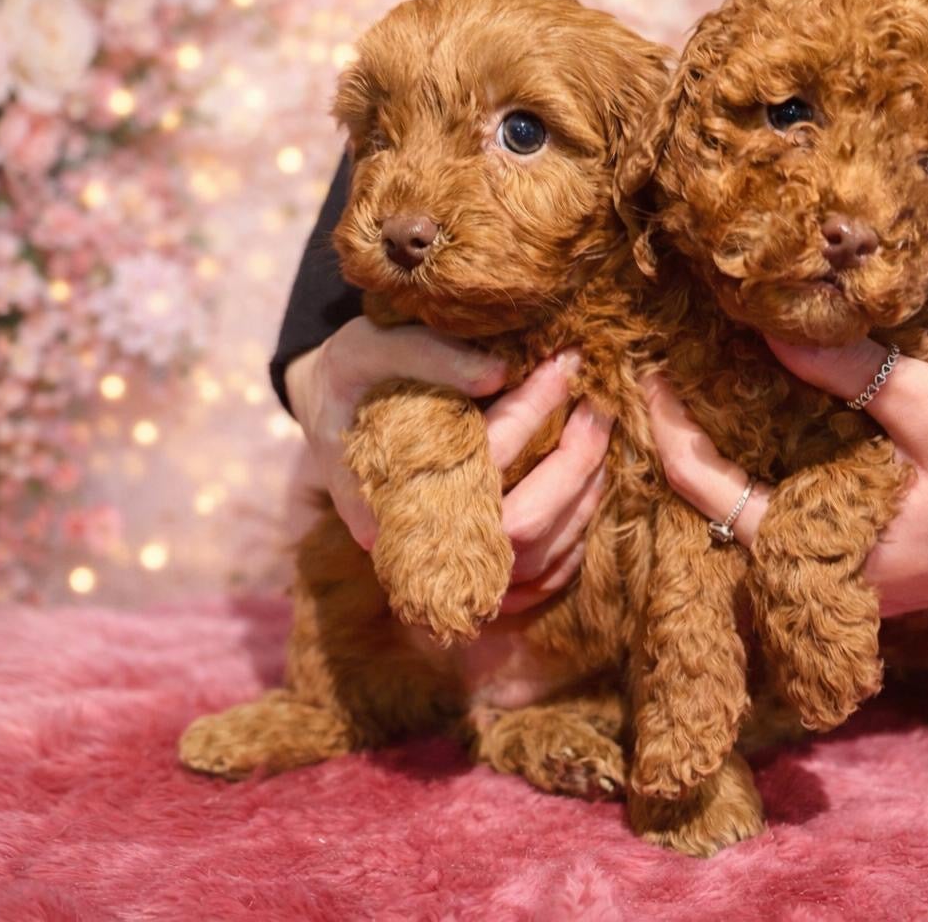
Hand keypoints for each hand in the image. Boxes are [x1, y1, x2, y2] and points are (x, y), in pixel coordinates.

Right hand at [285, 319, 611, 612]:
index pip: (476, 459)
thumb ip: (428, 356)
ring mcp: (441, 571)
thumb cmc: (349, 377)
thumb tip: (500, 373)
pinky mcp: (465, 580)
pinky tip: (587, 482)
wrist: (329, 416)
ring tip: (598, 434)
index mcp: (383, 491)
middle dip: (574, 463)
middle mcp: (413, 548)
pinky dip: (575, 534)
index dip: (529, 412)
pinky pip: (539, 580)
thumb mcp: (368, 347)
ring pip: (537, 559)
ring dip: (583, 496)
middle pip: (519, 526)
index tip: (563, 366)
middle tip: (598, 406)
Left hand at [646, 340, 927, 616]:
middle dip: (681, 451)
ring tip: (686, 395)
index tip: (650, 376)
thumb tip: (767, 329)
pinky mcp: (859, 562)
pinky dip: (755, 472)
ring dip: (715, 462)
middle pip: (719, 518)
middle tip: (657, 379)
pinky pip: (782, 520)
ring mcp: (842, 580)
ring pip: (747, 524)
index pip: (717, 499)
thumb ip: (854, 374)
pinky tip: (745, 424)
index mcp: (837, 560)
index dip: (673, 436)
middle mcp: (827, 583)